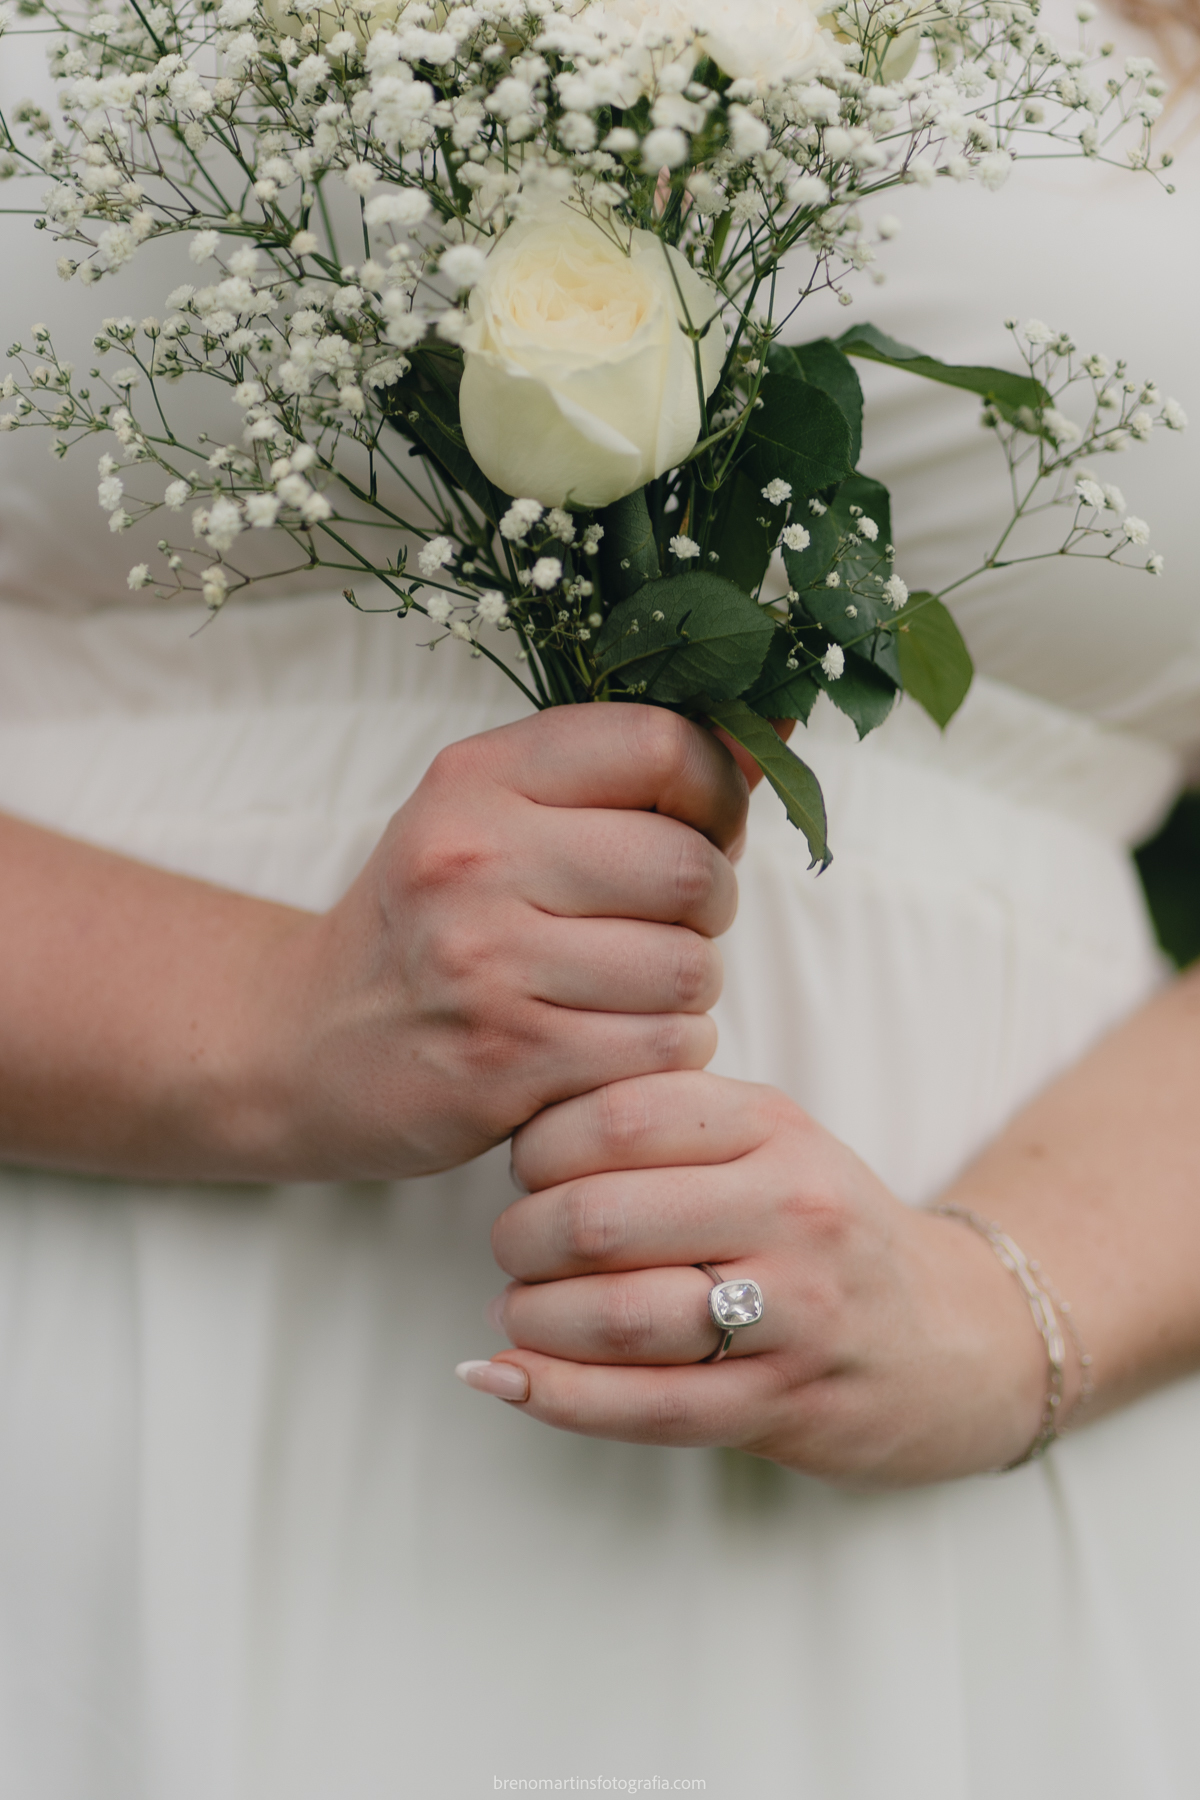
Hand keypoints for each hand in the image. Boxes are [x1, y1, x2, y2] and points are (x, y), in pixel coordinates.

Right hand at [260, 709, 745, 1179]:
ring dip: (686, 991)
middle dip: (708, 907)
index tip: (700, 828)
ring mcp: (484, 964)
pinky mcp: (504, 1062)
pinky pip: (663, 1050)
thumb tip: (772, 723)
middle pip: (691, 868)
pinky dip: (662, 1054)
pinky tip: (610, 1045)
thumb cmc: (430, 921)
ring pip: (689, 969)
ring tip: (629, 991)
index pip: (663, 744)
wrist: (305, 1041)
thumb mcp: (500, 815)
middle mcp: (473, 859)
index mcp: (478, 776)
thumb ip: (632, 772)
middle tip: (664, 925)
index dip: (716, 793)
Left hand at [470, 1071, 1066, 1485]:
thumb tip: (522, 1127)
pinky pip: (644, 1408)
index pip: (619, 1114)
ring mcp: (794, 1313)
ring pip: (617, 1317)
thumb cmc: (822, 1228)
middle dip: (521, 1235)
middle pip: (601, 1218)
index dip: (540, 1143)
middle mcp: (792, 1210)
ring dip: (532, 1317)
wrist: (949, 1338)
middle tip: (511, 1244)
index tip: (526, 1166)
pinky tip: (503, 1378)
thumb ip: (668, 1119)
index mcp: (774, 1127)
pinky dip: (553, 1395)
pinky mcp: (783, 1402)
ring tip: (517, 1310)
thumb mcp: (769, 1140)